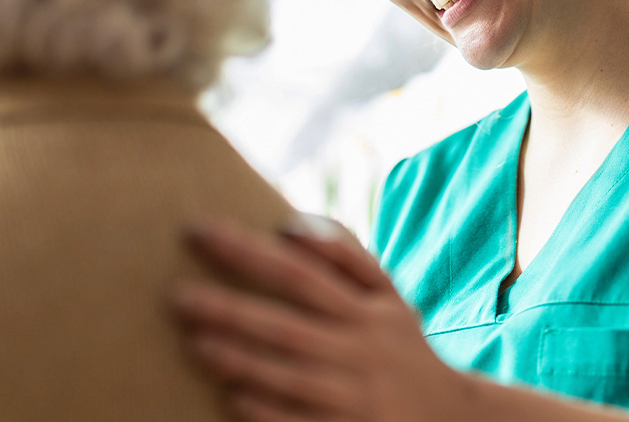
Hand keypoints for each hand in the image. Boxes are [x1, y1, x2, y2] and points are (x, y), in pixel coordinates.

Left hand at [172, 216, 474, 421]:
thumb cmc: (401, 348)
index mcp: (366, 310)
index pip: (299, 272)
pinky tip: (232, 399)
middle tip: (177, 296)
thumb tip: (288, 225)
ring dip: (241, 359)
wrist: (452, 418)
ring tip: (196, 344)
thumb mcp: (389, 299)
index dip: (247, 251)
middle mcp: (362, 349)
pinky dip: (268, 412)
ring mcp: (356, 395)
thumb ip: (345, 257)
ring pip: (291, 375)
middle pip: (287, 324)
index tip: (198, 233)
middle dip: (231, 308)